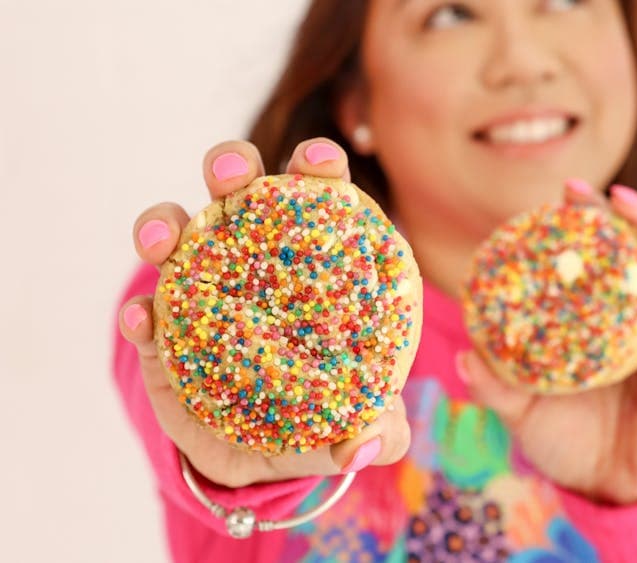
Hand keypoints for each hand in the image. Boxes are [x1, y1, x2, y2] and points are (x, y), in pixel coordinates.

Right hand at [118, 139, 410, 487]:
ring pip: (175, 234)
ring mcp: (201, 290)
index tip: (320, 163)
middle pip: (239, 192)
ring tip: (164, 239)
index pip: (317, 200)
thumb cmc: (321, 419)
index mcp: (313, 264)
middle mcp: (253, 260)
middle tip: (232, 174)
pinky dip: (138, 311)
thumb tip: (368, 445)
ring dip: (165, 224)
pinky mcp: (161, 334)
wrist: (258, 461)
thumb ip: (377, 430)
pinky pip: (144, 312)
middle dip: (231, 166)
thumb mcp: (358, 424)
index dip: (317, 169)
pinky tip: (144, 321)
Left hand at [457, 179, 636, 504]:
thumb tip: (463, 358)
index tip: (568, 191)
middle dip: (635, 216)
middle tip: (609, 193)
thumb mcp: (522, 412)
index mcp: (602, 317)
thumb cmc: (567, 442)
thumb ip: (498, 386)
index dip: (590, 220)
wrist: (610, 491)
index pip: (602, 255)